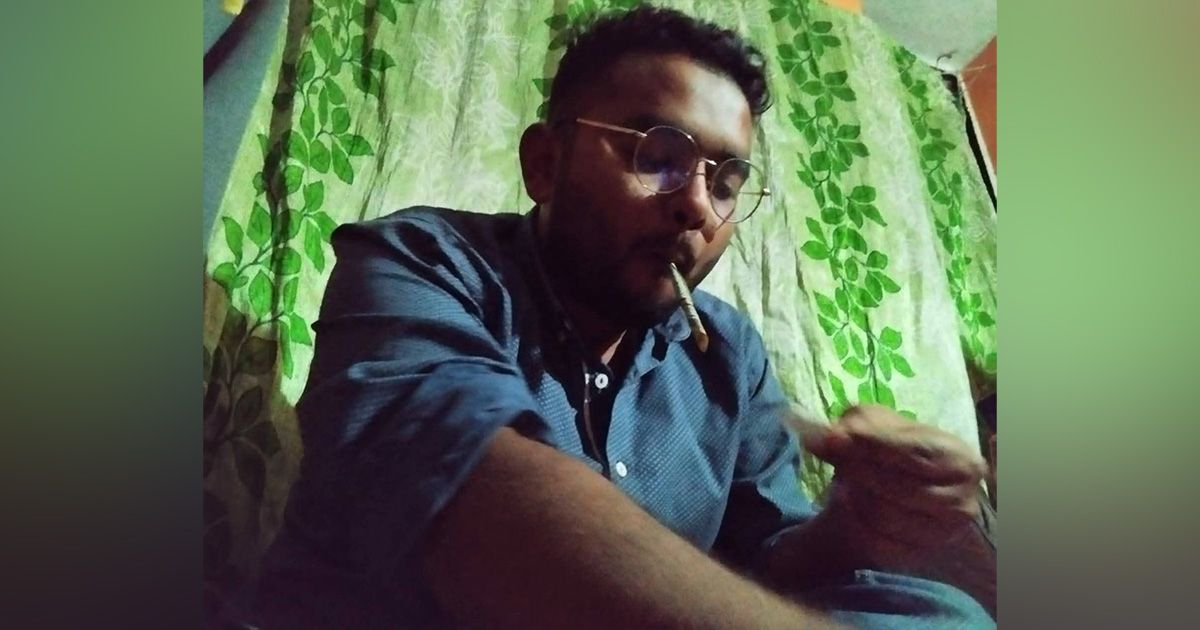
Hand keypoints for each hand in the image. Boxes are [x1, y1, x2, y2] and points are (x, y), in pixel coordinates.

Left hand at [803, 405, 986, 568]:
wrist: (890, 494)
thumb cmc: (889, 453)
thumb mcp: (874, 424)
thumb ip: (856, 424)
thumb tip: (835, 438)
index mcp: (962, 460)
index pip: (916, 452)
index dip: (875, 445)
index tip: (842, 439)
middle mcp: (962, 500)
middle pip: (902, 486)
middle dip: (862, 472)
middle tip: (839, 463)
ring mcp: (945, 534)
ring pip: (887, 516)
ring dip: (857, 497)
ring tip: (844, 484)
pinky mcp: (921, 557)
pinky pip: (880, 544)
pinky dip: (857, 524)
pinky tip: (850, 507)